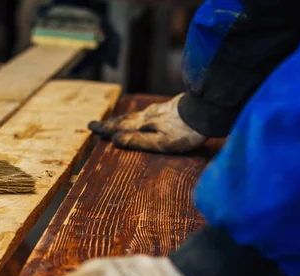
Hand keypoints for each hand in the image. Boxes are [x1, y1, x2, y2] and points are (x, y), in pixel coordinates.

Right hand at [89, 94, 205, 152]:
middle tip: (96, 124)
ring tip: (116, 121)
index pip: (120, 127)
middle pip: (126, 119)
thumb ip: (137, 141)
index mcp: (144, 124)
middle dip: (110, 123)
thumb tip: (114, 140)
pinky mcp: (172, 108)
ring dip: (123, 119)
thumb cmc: (185, 132)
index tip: (92, 127)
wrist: (207, 112)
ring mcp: (160, 110)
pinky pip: (148, 112)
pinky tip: (143, 115)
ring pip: (136, 115)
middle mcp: (149, 115)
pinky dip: (138, 115)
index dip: (106, 128)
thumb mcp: (160, 142)